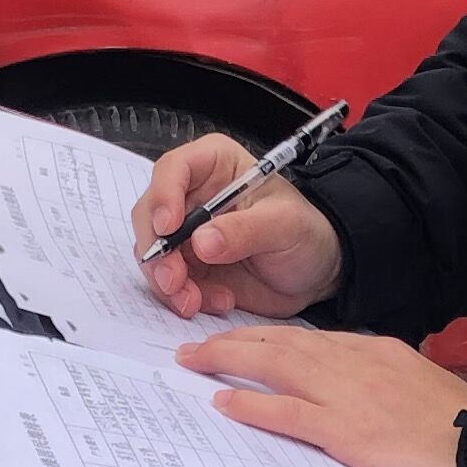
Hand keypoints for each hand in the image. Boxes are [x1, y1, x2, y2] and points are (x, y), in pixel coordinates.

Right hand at [133, 130, 345, 320]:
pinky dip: (183, 298)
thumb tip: (201, 242)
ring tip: (198, 301)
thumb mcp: (285, 225)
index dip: (163, 197)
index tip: (169, 228)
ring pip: (153, 254)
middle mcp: (192, 196)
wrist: (316, 273)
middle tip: (174, 281)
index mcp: (215, 165)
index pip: (173, 169)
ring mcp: (186, 233)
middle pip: (150, 215)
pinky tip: (219, 301)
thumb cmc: (306, 233)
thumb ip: (245, 230)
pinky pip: (168, 283)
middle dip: (157, 252)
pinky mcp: (188, 266)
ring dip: (168, 283)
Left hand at [178, 321, 466, 466]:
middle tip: (196, 347)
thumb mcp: (424, 393)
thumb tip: (363, 398)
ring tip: (195, 363)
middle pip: (285, 343)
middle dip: (237, 342)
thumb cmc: (466, 434)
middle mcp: (360, 363)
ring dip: (230, 361)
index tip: (244, 343)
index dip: (272, 341)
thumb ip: (388, 387)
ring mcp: (351, 396)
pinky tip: (224, 403)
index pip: (314, 340)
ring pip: (277, 366)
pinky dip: (252, 405)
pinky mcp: (346, 432)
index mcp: (381, 352)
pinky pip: (287, 412)